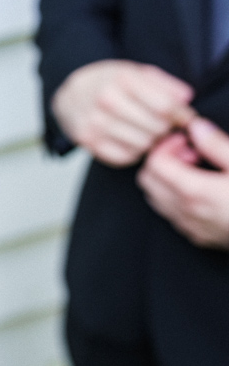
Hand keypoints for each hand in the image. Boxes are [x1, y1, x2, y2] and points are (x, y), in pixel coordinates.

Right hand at [52, 59, 193, 166]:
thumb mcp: (137, 72)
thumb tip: (186, 100)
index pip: (165, 106)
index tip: (184, 117)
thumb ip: (165, 84)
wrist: (70, 95)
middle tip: (163, 124)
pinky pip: (124, 157)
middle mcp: (106, 101)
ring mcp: (94, 123)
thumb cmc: (109, 83)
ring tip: (147, 132)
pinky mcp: (88, 142)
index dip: (181, 114)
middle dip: (165, 128)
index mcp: (122, 79)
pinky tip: (131, 140)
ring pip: (142, 145)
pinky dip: (133, 152)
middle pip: (156, 127)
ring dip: (150, 141)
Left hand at [137, 118, 228, 248]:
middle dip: (162, 161)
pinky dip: (175, 197)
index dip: (165, 146)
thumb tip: (196, 128)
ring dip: (167, 180)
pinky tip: (203, 187)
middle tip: (191, 151)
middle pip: (148, 182)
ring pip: (156, 199)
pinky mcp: (199, 237)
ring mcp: (191, 228)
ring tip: (198, 168)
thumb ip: (217, 145)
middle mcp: (186, 213)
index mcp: (195, 192)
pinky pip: (171, 215)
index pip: (154, 164)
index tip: (186, 139)